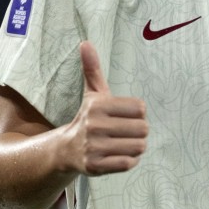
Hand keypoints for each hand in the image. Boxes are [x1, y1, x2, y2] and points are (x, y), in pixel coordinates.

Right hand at [63, 41, 147, 175]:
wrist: (65, 150)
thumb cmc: (88, 118)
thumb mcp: (93, 94)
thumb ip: (93, 69)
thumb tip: (85, 43)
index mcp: (99, 105)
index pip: (141, 108)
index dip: (138, 114)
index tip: (124, 116)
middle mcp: (95, 126)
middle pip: (143, 129)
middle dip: (139, 132)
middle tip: (125, 132)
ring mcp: (94, 147)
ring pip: (139, 147)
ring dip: (136, 147)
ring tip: (122, 144)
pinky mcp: (95, 166)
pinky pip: (128, 164)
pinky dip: (130, 161)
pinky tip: (119, 156)